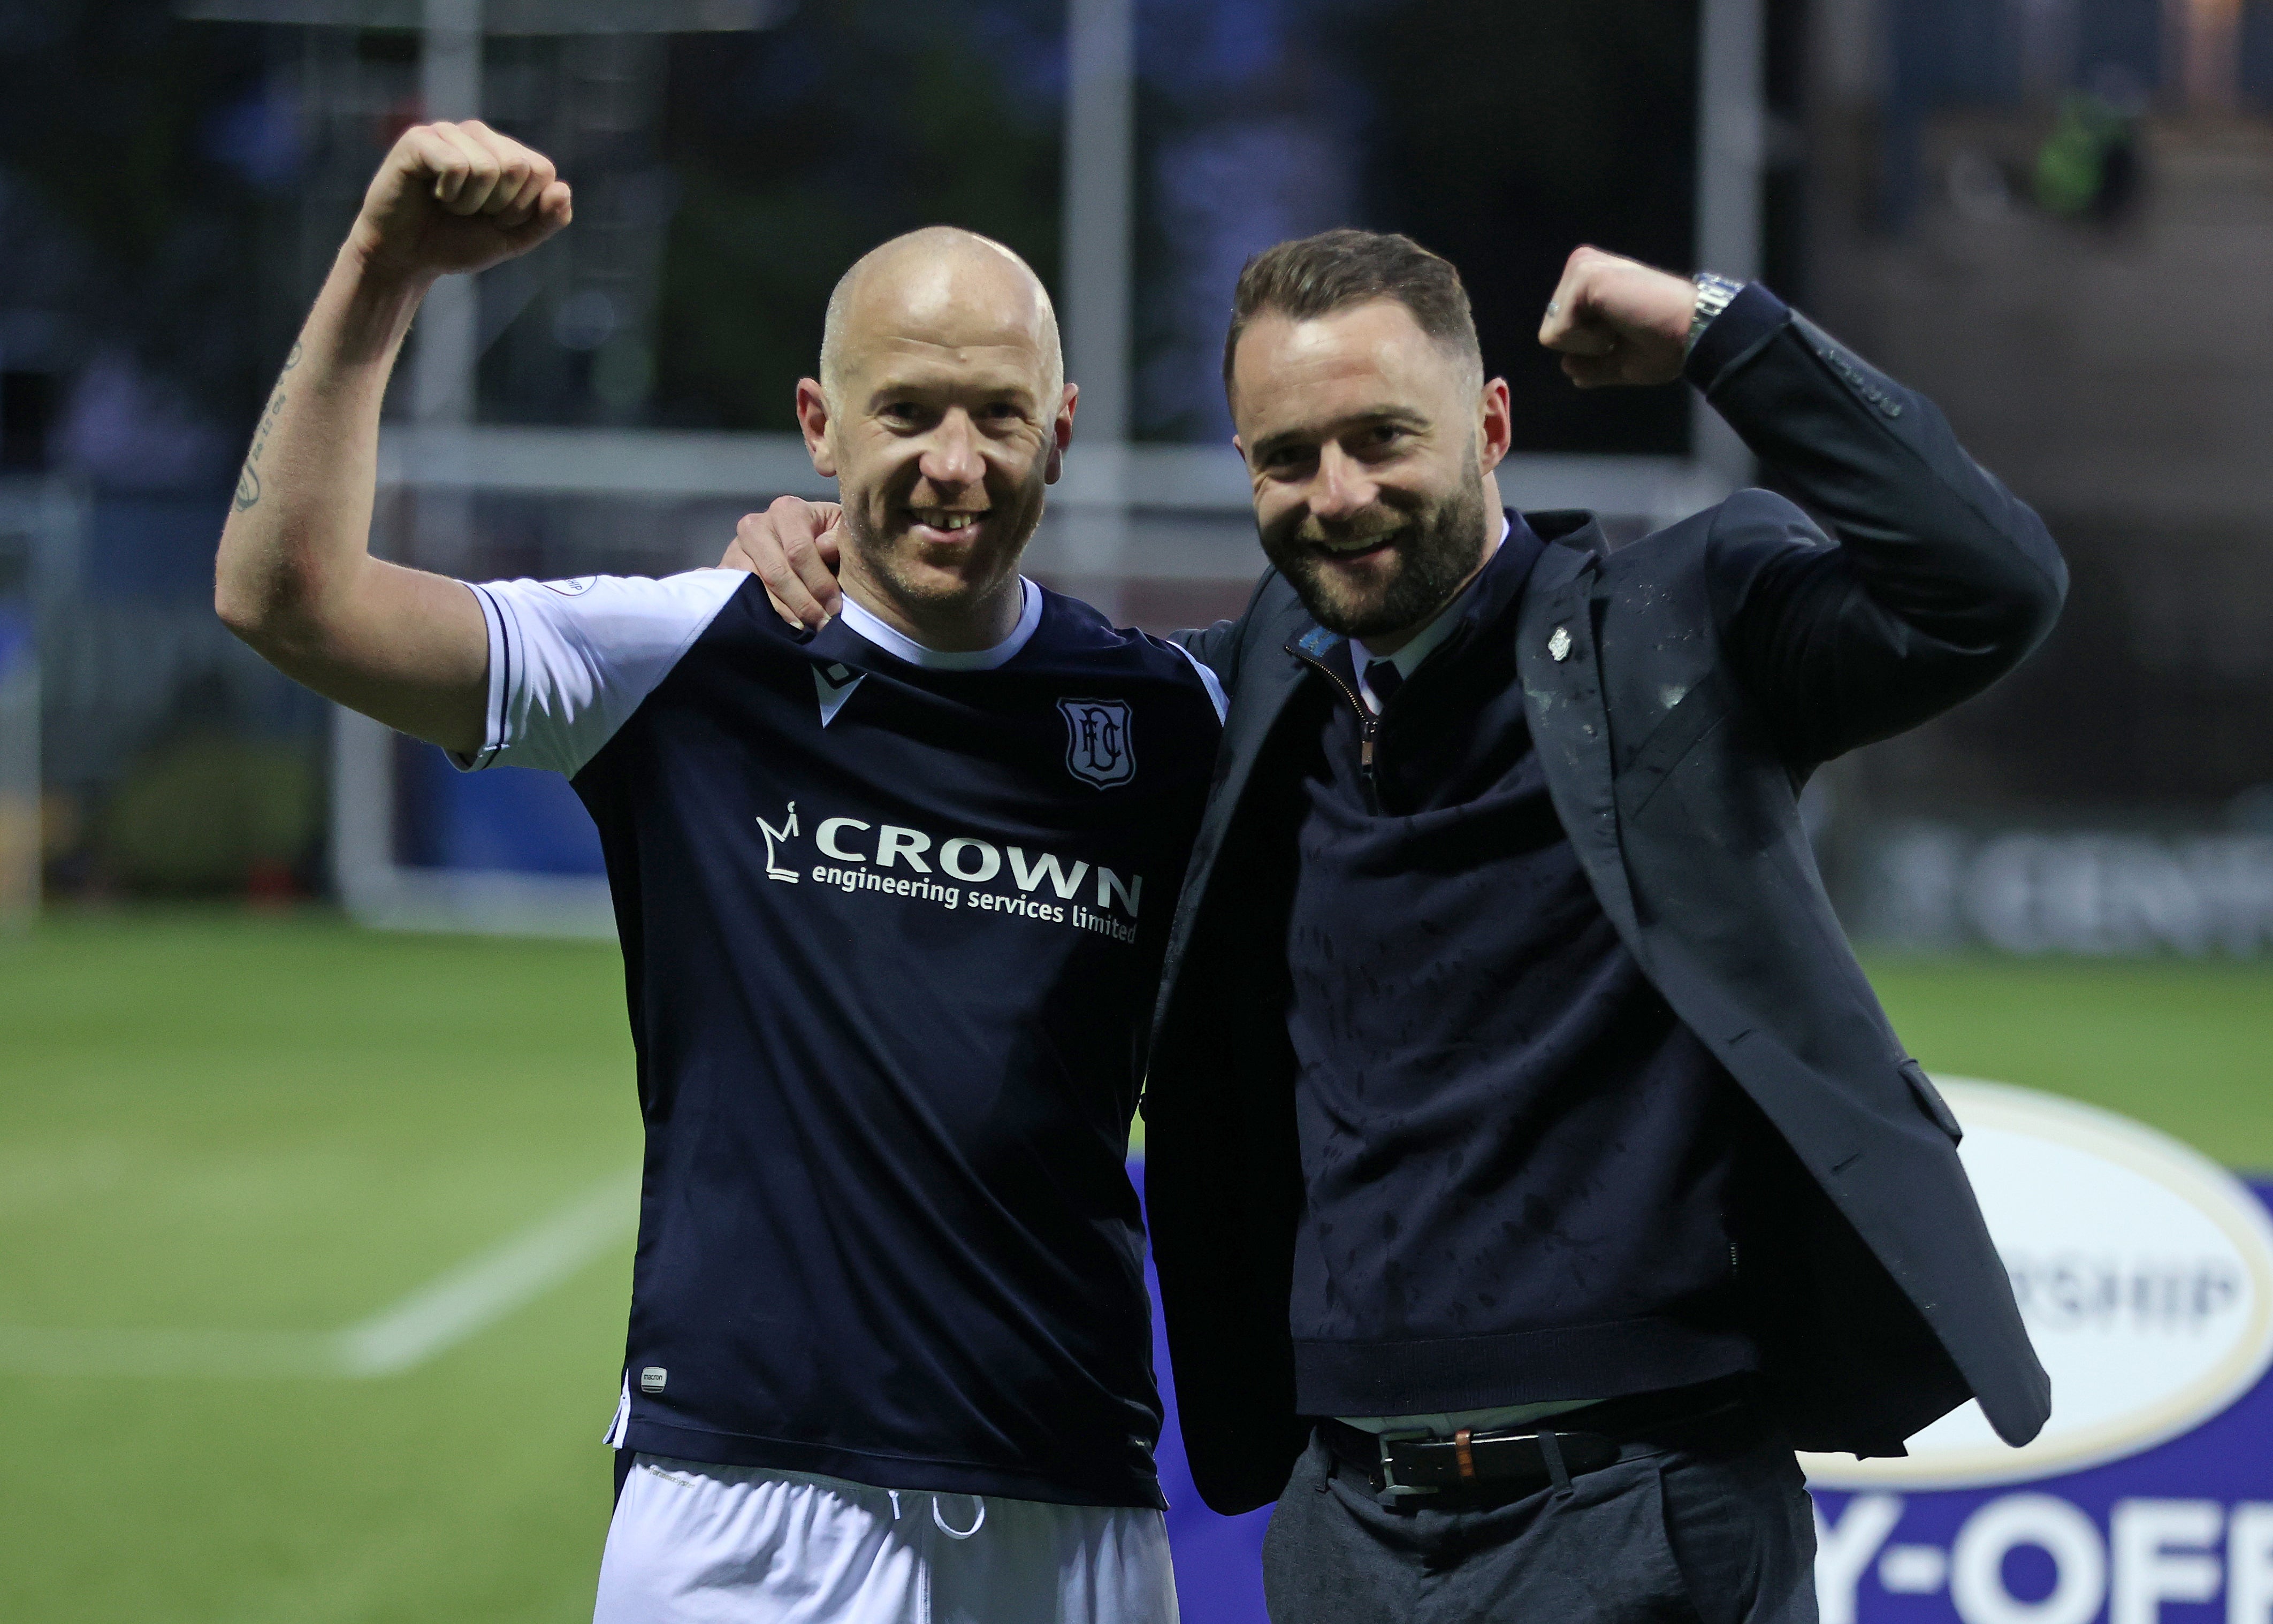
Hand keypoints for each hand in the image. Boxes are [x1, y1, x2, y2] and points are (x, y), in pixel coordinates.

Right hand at [346, 122, 571, 284]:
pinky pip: (456, 165)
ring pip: (488, 167)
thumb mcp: (512, 239)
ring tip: (449, 205)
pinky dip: (449, 193)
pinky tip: (433, 194)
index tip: (496, 218)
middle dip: (500, 206)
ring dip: (470, 203)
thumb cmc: (456, 243)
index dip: (523, 207)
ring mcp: (448, 133)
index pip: (542, 170)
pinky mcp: (419, 140)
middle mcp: (479, 135)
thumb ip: (546, 219)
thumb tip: (562, 189)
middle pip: (519, 166)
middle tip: (471, 213)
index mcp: (505, 152)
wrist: (406, 257)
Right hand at [722, 496, 844, 628]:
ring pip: (758, 587)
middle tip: (822, 624)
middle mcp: (756, 524)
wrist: (797, 536)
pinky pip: (740, 595)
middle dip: (803, 604)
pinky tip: (781, 625)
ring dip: (784, 613)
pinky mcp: (726, 566)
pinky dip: (762, 613)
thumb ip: (837, 538)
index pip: (799, 550)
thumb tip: (825, 547)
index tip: (834, 607)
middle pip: (777, 573)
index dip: (818, 582)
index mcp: (786, 510)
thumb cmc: (825, 534)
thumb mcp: (839, 529)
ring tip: (806, 627)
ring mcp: (737, 546)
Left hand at [1537, 246, 1695, 388]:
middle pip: (1551, 333)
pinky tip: (1621, 322)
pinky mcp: (1584, 276)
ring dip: (1590, 345)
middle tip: (1626, 330)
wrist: (1694, 333)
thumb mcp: (1622, 361)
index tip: (1627, 336)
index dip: (1590, 350)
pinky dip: (1590, 342)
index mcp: (1590, 281)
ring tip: (1625, 324)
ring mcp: (1582, 267)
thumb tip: (1567, 366)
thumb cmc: (1667, 344)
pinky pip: (1559, 334)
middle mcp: (1582, 265)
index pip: (1559, 334)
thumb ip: (1592, 364)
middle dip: (1586, 347)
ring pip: (1552, 335)